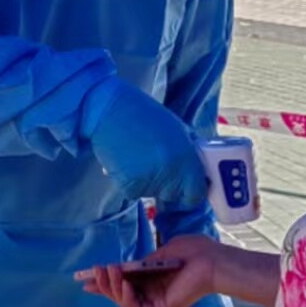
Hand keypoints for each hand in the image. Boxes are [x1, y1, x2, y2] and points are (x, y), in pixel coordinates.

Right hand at [77, 234, 224, 306]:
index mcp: (151, 278)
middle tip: (91, 274)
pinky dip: (126, 296)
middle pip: (119, 294)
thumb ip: (142, 261)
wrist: (211, 260)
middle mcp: (151, 292)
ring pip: (124, 301)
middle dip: (103, 284)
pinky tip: (123, 283)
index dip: (104, 281)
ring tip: (107, 271)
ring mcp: (155, 302)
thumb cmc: (192, 252)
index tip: (84, 278)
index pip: (123, 282)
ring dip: (112, 287)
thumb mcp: (161, 252)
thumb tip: (123, 265)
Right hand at [88, 84, 207, 209]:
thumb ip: (188, 152)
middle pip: (173, 195)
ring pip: (152, 194)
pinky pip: (134, 192)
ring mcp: (152, 181)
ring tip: (137, 157)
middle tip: (153, 165)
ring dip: (147, 183)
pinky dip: (129, 182)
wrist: (108, 111)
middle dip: (167, 186)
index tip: (183, 186)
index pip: (197, 193)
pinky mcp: (131, 186)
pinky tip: (125, 162)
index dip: (190, 191)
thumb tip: (197, 170)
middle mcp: (172, 171)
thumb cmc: (142, 114)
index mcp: (187, 157)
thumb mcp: (176, 129)